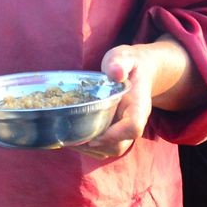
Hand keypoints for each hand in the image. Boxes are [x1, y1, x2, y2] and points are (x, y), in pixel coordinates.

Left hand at [80, 44, 163, 158]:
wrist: (137, 71)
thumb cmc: (128, 63)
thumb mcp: (124, 57)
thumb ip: (120, 63)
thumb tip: (115, 72)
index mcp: (138, 105)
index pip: (133, 127)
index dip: (114, 135)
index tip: (94, 136)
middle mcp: (135, 121)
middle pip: (120, 145)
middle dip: (95, 145)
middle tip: (71, 137)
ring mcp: (125, 128)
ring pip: (112, 150)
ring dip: (90, 149)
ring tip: (68, 139)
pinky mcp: (116, 131)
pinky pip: (106, 147)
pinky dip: (90, 147)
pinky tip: (72, 137)